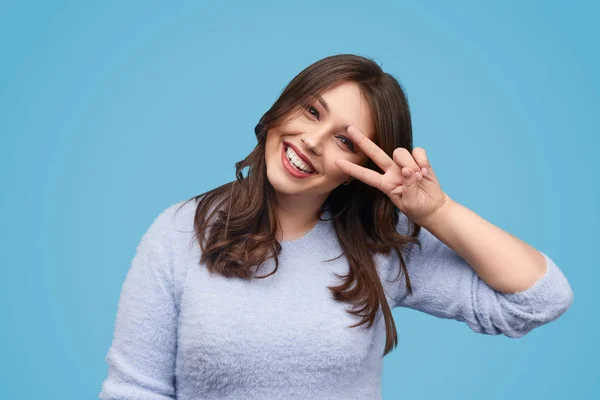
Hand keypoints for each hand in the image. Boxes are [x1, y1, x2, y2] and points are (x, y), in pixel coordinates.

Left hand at [334, 125, 452, 226]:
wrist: (433, 207)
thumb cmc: (418, 207)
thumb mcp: (410, 203)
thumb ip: (408, 188)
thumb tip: (407, 171)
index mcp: (385, 184)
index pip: (365, 175)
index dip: (351, 169)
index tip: (336, 162)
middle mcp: (391, 171)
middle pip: (375, 153)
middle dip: (362, 141)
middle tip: (350, 128)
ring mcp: (404, 164)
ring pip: (399, 152)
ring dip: (409, 163)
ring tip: (419, 177)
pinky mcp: (418, 159)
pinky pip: (417, 151)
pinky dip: (421, 160)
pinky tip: (425, 171)